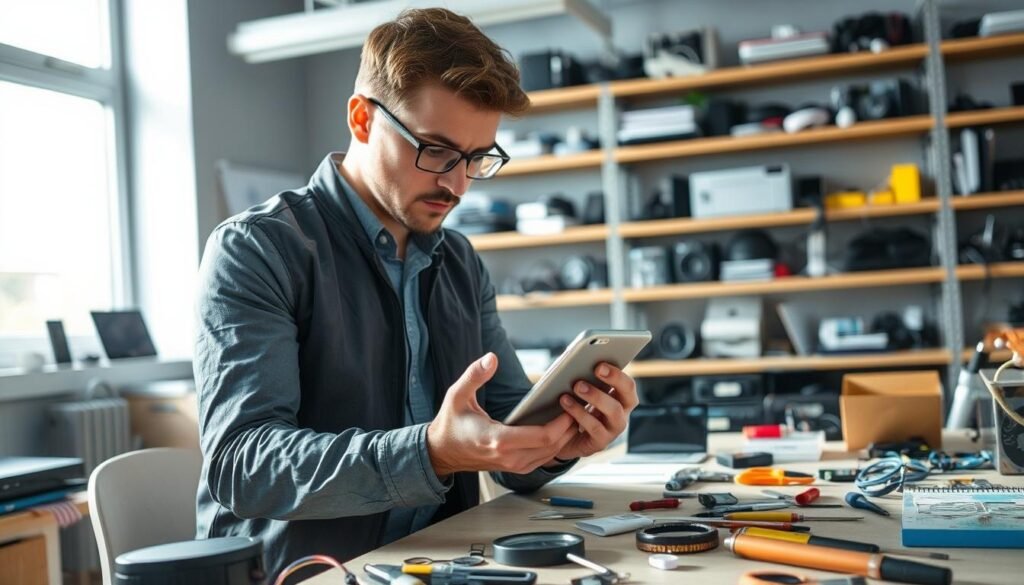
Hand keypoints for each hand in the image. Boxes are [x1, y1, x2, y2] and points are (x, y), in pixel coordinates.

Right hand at [426, 353, 576, 476]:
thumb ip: (474, 375)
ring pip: (553, 454)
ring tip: (575, 411)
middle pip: (554, 446)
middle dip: (571, 425)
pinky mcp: (517, 467)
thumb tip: (491, 357)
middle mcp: (510, 457)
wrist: (442, 453)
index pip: (543, 436)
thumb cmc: (451, 424)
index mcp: (498, 440)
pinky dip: (557, 443)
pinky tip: (562, 425)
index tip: (571, 403)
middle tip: (581, 403)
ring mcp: (515, 465)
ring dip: (567, 435)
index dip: (562, 421)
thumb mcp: (457, 395)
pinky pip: (545, 457)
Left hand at [553, 363, 638, 460]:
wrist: (562, 440)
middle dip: (615, 379)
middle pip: (629, 394)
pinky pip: (595, 427)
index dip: (617, 372)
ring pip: (614, 411)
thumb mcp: (579, 392)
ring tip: (577, 385)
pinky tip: (566, 403)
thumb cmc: (572, 408)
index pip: (627, 383)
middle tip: (596, 368)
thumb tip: (576, 359)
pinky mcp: (601, 442)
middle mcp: (622, 412)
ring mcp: (614, 429)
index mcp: (619, 397)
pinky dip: (580, 413)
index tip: (601, 362)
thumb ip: (582, 377)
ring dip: (596, 396)